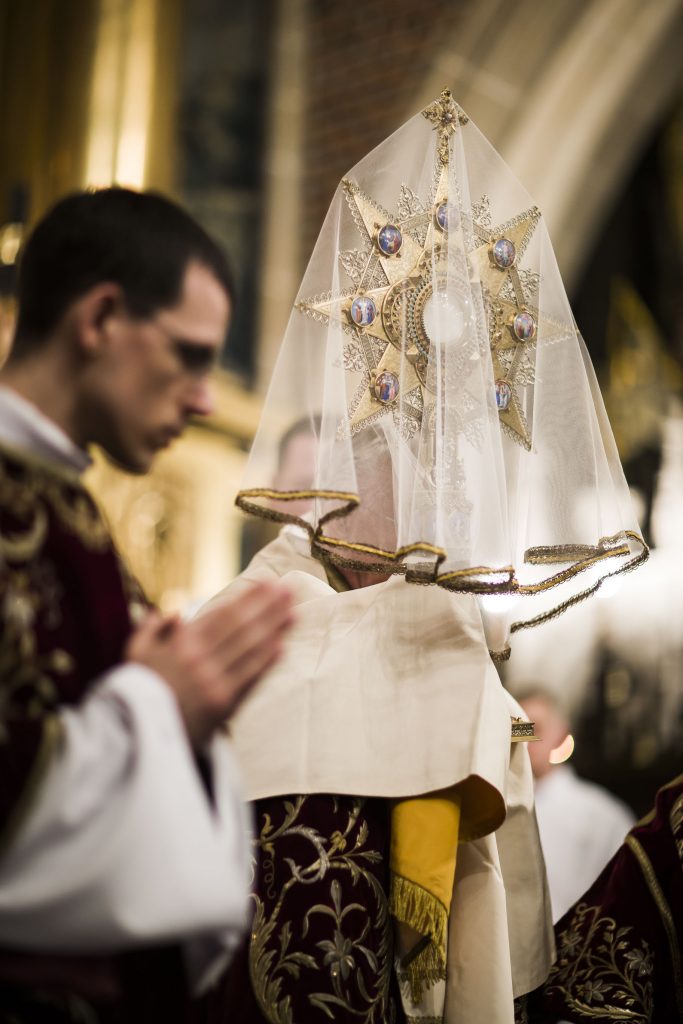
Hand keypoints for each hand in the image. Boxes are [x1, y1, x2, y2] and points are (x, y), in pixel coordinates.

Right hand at [125, 581, 293, 746]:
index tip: (269, 584)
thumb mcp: (134, 655)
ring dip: (275, 629)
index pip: (223, 614)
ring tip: (294, 613)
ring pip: (250, 649)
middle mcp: (200, 658)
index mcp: (180, 643)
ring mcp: (213, 681)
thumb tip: (174, 614)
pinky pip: (249, 678)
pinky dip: (266, 662)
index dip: (249, 598)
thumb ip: (152, 629)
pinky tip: (282, 647)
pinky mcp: (223, 705)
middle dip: (268, 607)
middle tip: (290, 590)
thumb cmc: (134, 694)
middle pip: (242, 626)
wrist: (133, 737)